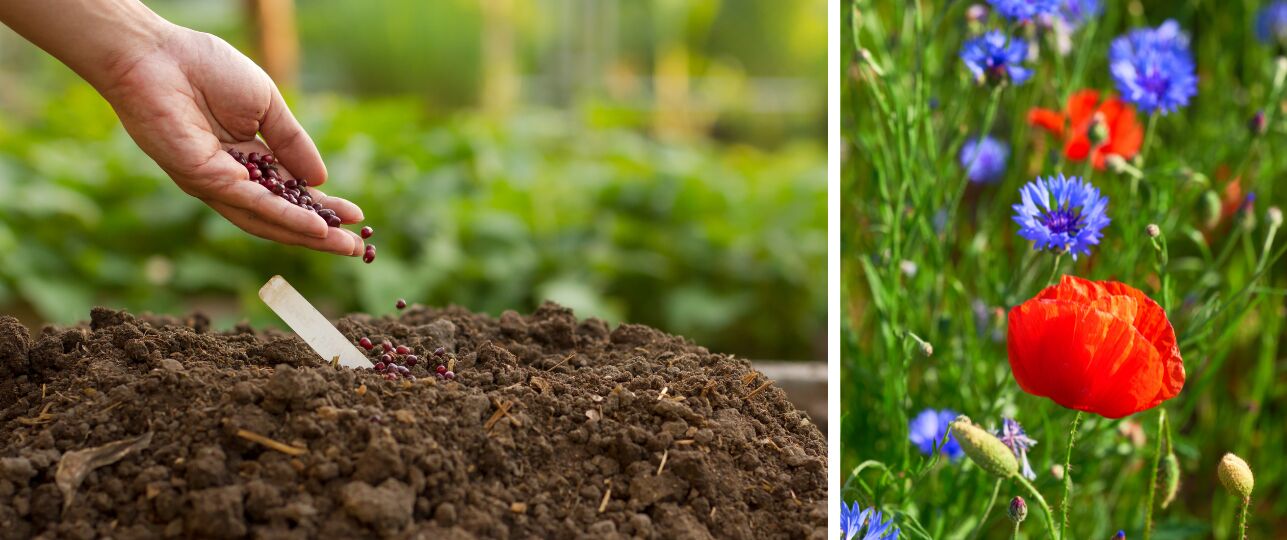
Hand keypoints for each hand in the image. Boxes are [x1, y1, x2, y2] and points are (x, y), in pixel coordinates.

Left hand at [98, 25, 365, 255]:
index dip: (322, 206)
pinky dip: (285, 217)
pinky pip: (251, 204)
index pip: (289, 191)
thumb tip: (320, 179)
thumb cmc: (206, 70)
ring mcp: (213, 183)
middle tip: (356, 249)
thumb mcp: (266, 105)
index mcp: (246, 158)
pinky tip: (315, 227)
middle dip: (320, 234)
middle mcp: (229, 178)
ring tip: (345, 246)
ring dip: (308, 236)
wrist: (158, 55)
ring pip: (267, 219)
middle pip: (280, 216)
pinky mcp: (202, 179)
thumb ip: (292, 142)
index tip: (356, 218)